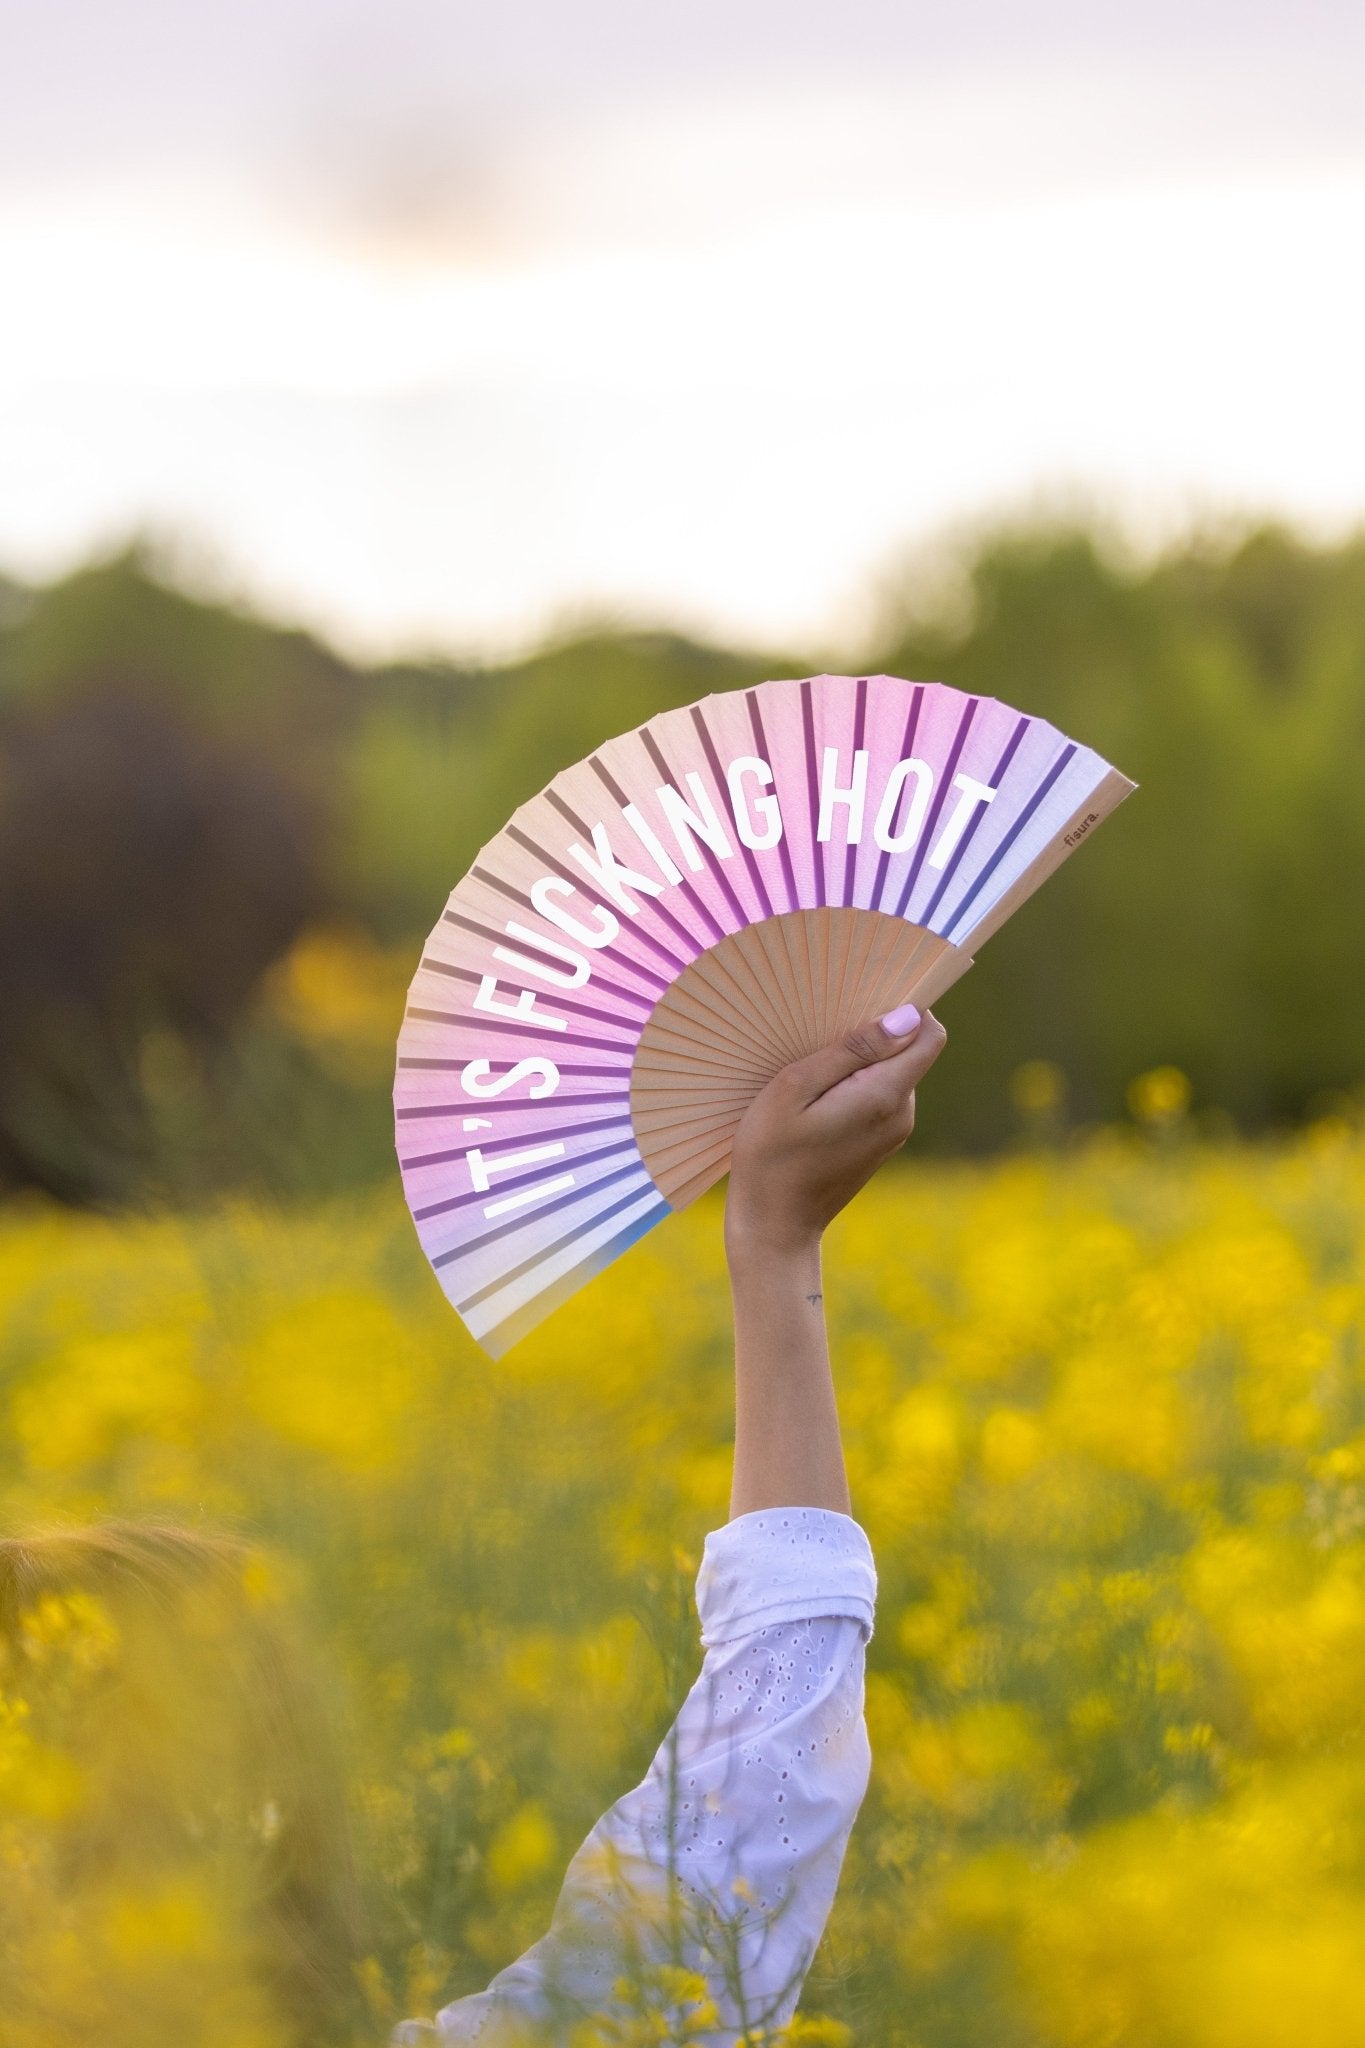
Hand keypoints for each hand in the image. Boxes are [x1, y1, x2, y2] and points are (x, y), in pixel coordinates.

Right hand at [725, 1003, 947, 1266]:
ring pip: (892, 1072)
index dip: (906, 1008)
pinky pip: (879, 1097)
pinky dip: (854, 1086)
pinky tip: (815, 1099)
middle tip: (819, 1038)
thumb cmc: (771, 1155)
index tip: (862, 1000)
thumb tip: (908, 1016)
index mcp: (885, 1096)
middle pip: (909, 1050)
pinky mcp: (880, 1143)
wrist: (774, 1226)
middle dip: (874, 1034)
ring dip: (859, 1062)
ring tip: (810, 1073)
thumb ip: (852, 1051)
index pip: (929, 1034)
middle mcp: (902, 1113)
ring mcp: (894, 1131)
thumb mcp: (795, 1089)